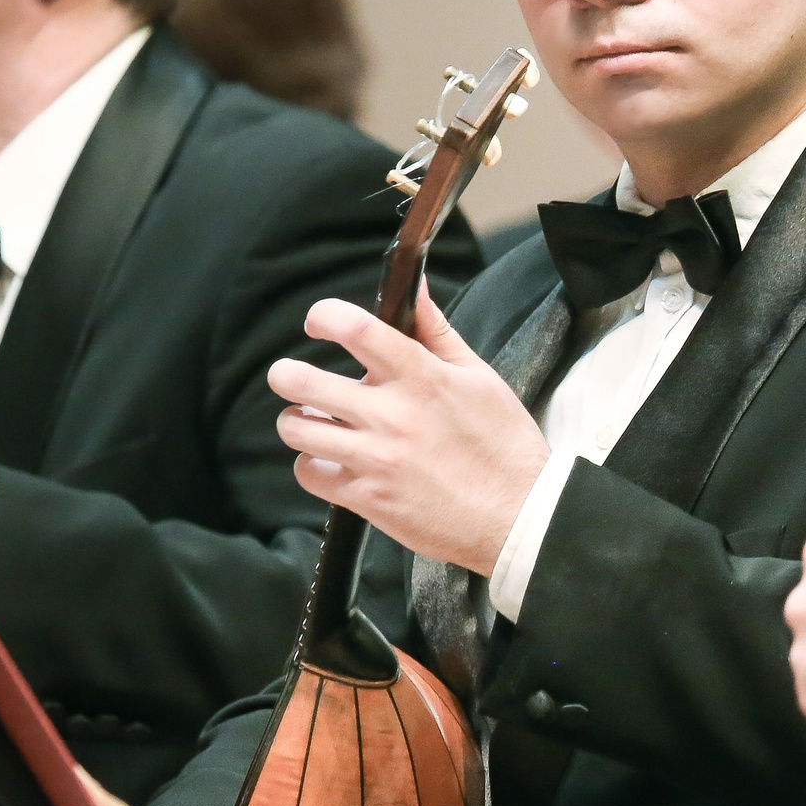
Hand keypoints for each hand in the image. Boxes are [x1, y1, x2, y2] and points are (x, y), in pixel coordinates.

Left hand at [269, 282, 549, 575]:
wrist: (518, 518)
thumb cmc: (504, 445)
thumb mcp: (478, 377)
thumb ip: (436, 331)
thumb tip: (414, 287)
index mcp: (421, 377)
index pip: (355, 327)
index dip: (323, 316)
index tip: (319, 323)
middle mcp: (392, 415)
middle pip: (302, 381)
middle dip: (287, 374)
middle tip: (294, 377)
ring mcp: (375, 459)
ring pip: (296, 429)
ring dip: (297, 421)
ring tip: (314, 421)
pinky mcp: (367, 499)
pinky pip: (309, 473)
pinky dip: (314, 465)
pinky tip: (333, 460)